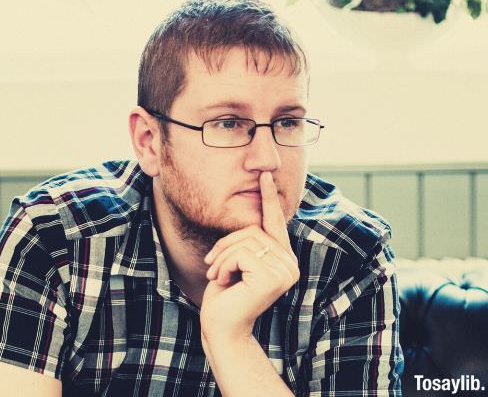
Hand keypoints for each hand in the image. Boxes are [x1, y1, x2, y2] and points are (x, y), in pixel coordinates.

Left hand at [200, 171, 299, 340]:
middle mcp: (290, 264)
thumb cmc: (225, 295)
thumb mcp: (235, 262)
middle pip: (254, 230)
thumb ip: (247, 242)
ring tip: (217, 276)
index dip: (269, 197)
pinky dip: (225, 265)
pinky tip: (224, 282)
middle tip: (212, 267)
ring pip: (246, 240)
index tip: (265, 174)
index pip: (276, 222)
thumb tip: (250, 216)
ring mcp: (285, 271)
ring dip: (223, 257)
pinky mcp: (273, 277)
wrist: (221, 326)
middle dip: (226, 245)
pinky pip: (242, 253)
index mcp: (282, 259)